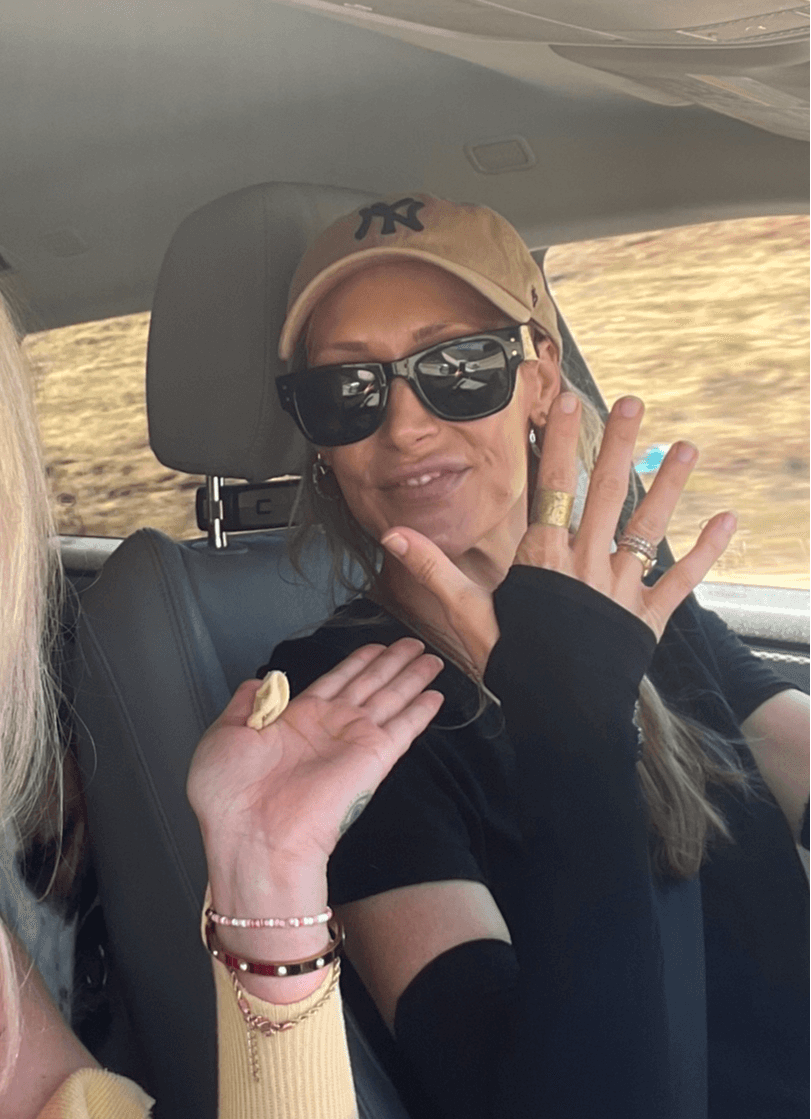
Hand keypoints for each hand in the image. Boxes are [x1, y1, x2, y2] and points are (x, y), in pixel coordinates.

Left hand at [187, 639, 441, 916]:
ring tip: (431, 658)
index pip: (333, 683)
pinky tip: (435, 696)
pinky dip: (419, 711)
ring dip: (411, 677)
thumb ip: (245, 705)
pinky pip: (402, 728)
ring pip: (389, 699)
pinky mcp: (372, 759)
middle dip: (391, 663)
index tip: (375, 647)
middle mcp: (326, 730)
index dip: (357, 663)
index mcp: (293, 722)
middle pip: (368, 685)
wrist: (251, 836)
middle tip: (413, 644)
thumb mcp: (224, 735)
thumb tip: (258, 683)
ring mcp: (351, 743)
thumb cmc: (229, 796)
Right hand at [380, 391, 736, 674]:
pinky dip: (706, 550)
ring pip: (649, 526)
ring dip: (669, 483)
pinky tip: (727, 520)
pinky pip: (683, 577)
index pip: (552, 488)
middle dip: (620, 444)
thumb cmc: (511, 663)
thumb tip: (393, 534)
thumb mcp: (466, 614)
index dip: (560, 441)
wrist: (559, 714)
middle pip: (606, 492)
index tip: (568, 402)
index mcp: (544, 559)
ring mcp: (623, 587)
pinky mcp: (649, 615)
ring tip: (688, 446)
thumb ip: (433, 569)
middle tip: (634, 403)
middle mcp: (588, 564)